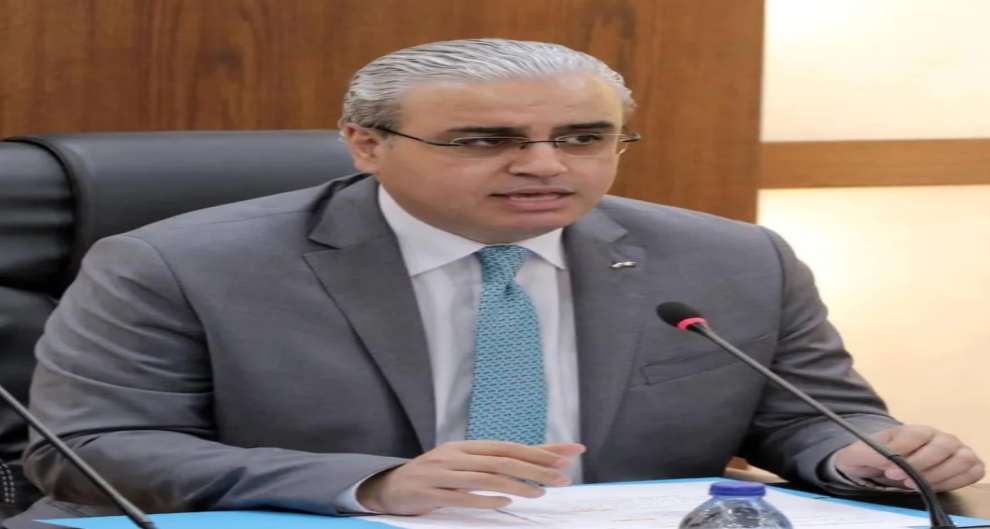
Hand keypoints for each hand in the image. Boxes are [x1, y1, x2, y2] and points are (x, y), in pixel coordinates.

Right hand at [357, 441, 584, 514]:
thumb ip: (493, 464)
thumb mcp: (462, 463)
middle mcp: (455, 455)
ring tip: (541, 492)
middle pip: (501, 460)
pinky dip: (484, 499)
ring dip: (516, 484)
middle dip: (536, 468)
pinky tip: (504, 503)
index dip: (540, 450)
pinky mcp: (429, 492)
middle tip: (563, 477)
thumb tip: (535, 465)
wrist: (390, 487)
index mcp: (466, 446)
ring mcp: (441, 473)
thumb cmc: (434, 476)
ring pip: (485, 477)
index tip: (570, 454)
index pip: (509, 446)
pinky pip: (461, 496)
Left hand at [834, 425, 984, 491]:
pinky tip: (931, 487)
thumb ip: (867, 453)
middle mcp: (940, 437)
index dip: (904, 452)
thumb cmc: (878, 457)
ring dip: (938, 475)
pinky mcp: (968, 466)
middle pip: (942, 446)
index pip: (917, 435)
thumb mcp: (860, 454)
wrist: (888, 466)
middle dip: (921, 466)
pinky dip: (954, 482)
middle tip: (901, 479)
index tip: (888, 469)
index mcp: (915, 429)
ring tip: (914, 484)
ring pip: (961, 460)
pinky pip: (971, 473)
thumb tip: (885, 460)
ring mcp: (957, 450)